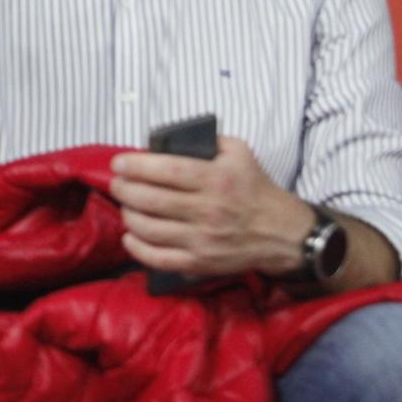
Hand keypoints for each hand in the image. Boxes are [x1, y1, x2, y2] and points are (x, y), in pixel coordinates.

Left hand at [109, 136, 316, 279]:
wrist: (284, 233)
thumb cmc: (256, 189)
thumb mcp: (240, 153)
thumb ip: (209, 140)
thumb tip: (172, 138)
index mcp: (216, 180)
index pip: (167, 172)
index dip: (137, 167)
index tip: (119, 163)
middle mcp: (209, 210)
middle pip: (152, 200)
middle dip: (125, 190)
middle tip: (116, 183)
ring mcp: (204, 240)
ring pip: (151, 229)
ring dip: (129, 216)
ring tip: (125, 205)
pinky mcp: (201, 262)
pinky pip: (160, 258)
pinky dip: (138, 249)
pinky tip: (129, 236)